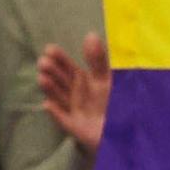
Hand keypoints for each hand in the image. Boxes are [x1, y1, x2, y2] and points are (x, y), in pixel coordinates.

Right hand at [37, 32, 111, 151]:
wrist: (127, 134)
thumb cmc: (118, 104)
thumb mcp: (108, 78)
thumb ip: (99, 60)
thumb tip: (91, 35)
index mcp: (85, 82)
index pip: (69, 68)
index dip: (60, 58)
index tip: (49, 48)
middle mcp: (77, 95)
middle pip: (62, 81)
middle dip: (52, 72)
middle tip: (43, 62)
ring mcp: (75, 112)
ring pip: (61, 98)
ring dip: (51, 89)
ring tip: (42, 78)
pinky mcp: (76, 129)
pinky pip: (64, 121)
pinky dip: (56, 114)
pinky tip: (47, 104)